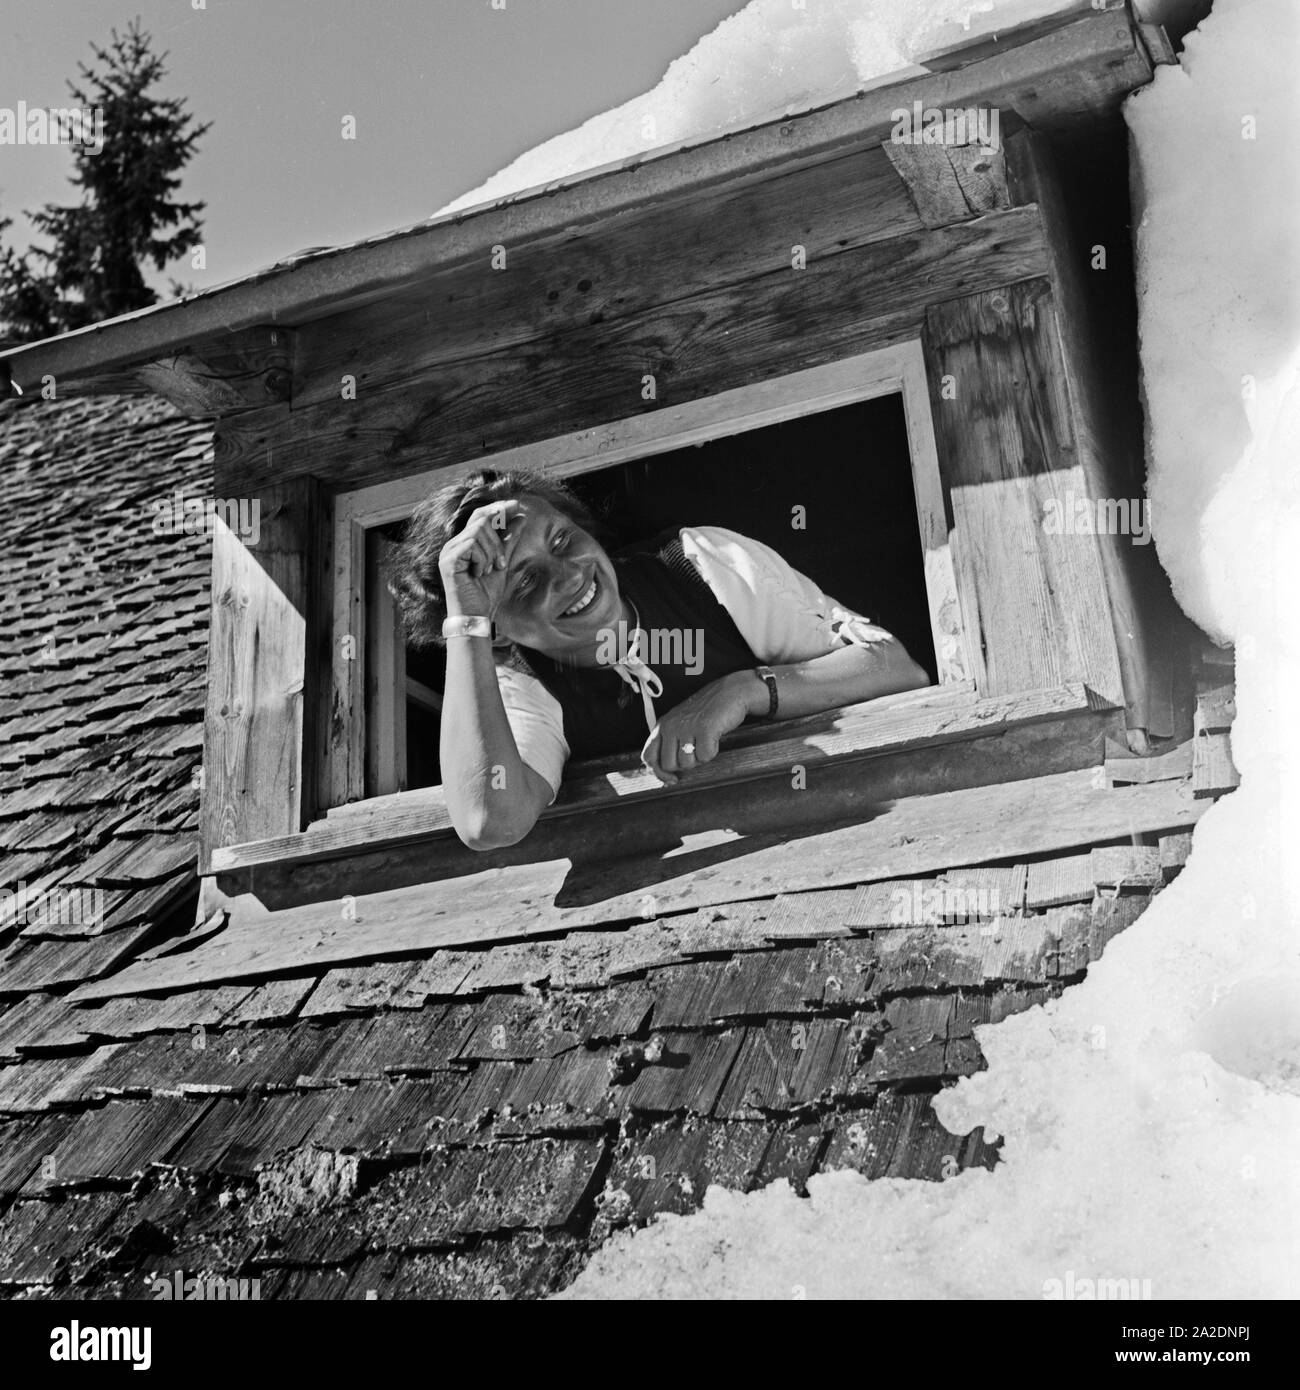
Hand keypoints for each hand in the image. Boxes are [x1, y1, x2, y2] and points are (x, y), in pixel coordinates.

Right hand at [438, 499, 523, 619]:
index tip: (517, 505)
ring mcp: (449, 551)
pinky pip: (472, 545)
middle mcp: (454, 544)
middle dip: (498, 539)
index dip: (498, 508)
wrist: (477, 616)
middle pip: (481, 519)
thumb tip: (520, 517)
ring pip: (479, 531)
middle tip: (501, 562)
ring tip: (489, 570)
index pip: (480, 516)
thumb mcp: (503, 562)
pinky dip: (483, 559)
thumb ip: (509, 540)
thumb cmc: (486, 594)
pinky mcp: (448, 560)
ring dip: (491, 552)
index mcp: (465, 543)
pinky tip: (479, 573)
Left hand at [641, 672, 758, 783]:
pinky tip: (714, 737)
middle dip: (685, 764)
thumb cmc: (707, 710)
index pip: (648, 756)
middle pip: (669, 764)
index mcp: (662, 725)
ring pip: (687, 763)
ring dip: (700, 758)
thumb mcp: (681, 723)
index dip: (659, 773)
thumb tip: (666, 773)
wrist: (730, 691)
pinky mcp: (704, 729)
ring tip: (706, 740)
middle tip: (697, 750)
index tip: (672, 779)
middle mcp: (671, 726)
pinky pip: (705, 756)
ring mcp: (686, 727)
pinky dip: (713, 751)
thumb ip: (670, 742)